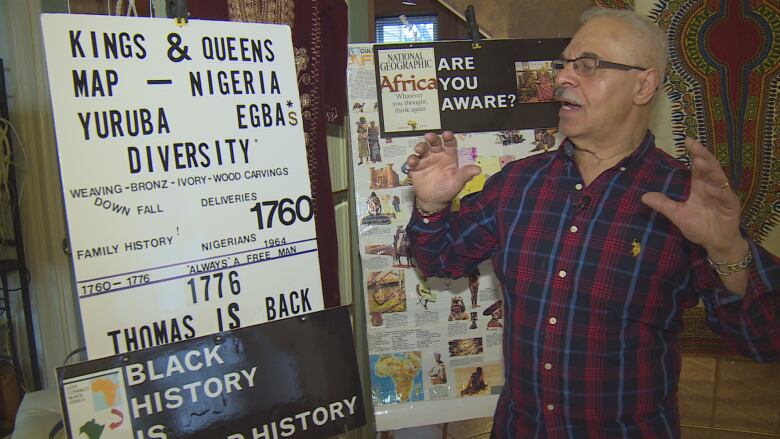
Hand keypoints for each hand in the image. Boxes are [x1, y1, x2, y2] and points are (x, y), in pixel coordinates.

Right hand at [406, 131, 480, 211]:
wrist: (433, 200)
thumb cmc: (447, 189)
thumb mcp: (458, 182)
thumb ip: (466, 174)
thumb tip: (477, 170)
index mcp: (449, 156)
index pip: (449, 144)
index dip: (448, 138)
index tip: (447, 134)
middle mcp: (437, 155)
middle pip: (434, 143)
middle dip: (432, 138)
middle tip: (429, 136)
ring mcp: (426, 160)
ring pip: (423, 149)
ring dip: (421, 146)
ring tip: (420, 149)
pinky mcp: (416, 167)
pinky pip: (413, 160)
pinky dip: (411, 159)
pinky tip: (412, 161)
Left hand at [641, 137, 746, 259]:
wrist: (715, 243)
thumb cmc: (700, 227)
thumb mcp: (678, 215)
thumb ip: (664, 205)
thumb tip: (644, 196)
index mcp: (701, 186)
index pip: (698, 166)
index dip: (694, 153)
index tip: (686, 140)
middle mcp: (713, 187)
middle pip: (709, 167)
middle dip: (702, 154)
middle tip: (693, 144)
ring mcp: (724, 196)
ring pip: (719, 178)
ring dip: (710, 170)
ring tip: (699, 161)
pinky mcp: (731, 207)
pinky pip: (725, 197)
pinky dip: (718, 192)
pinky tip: (710, 188)